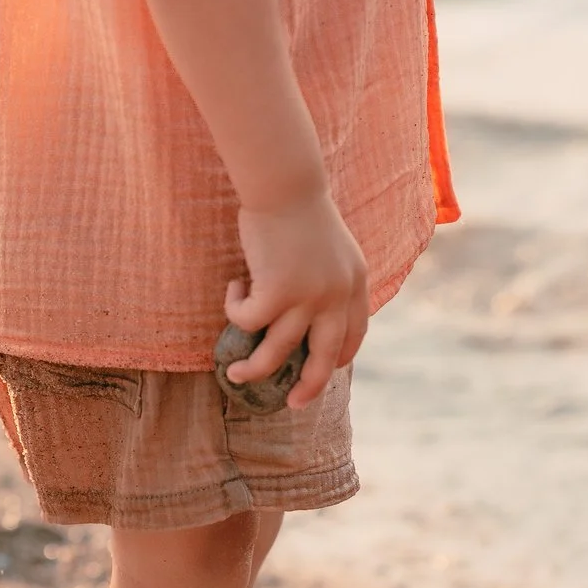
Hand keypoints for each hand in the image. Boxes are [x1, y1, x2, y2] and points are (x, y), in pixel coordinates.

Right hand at [224, 188, 368, 409]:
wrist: (286, 183)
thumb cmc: (300, 209)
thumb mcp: (330, 248)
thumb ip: (329, 280)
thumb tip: (308, 316)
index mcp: (355, 284)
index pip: (354, 335)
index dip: (338, 358)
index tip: (322, 371)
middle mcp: (337, 296)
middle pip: (325, 358)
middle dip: (309, 387)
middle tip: (294, 404)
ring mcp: (308, 297)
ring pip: (277, 351)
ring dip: (253, 369)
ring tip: (233, 375)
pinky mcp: (277, 292)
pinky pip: (248, 320)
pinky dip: (235, 310)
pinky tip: (233, 289)